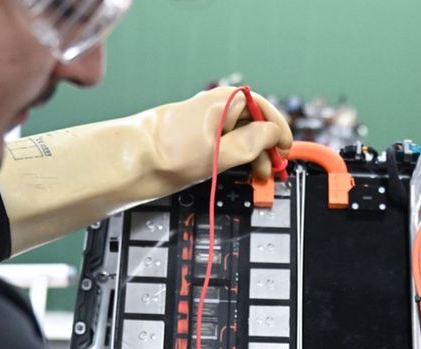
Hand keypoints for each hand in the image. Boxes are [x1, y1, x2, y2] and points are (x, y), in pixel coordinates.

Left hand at [142, 86, 292, 183]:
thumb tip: (273, 135)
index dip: (278, 130)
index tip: (286, 149)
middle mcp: (217, 106)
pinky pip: (224, 142)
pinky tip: (239, 171)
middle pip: (253, 123)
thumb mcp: (223, 152)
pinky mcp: (196, 135)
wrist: (134, 160)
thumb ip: (254, 142)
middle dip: (266, 147)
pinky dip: (235, 156)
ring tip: (258, 176)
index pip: (264, 109)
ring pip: (239, 134)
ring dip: (252, 155)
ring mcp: (206, 121)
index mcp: (226, 101)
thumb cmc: (171, 154)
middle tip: (273, 169)